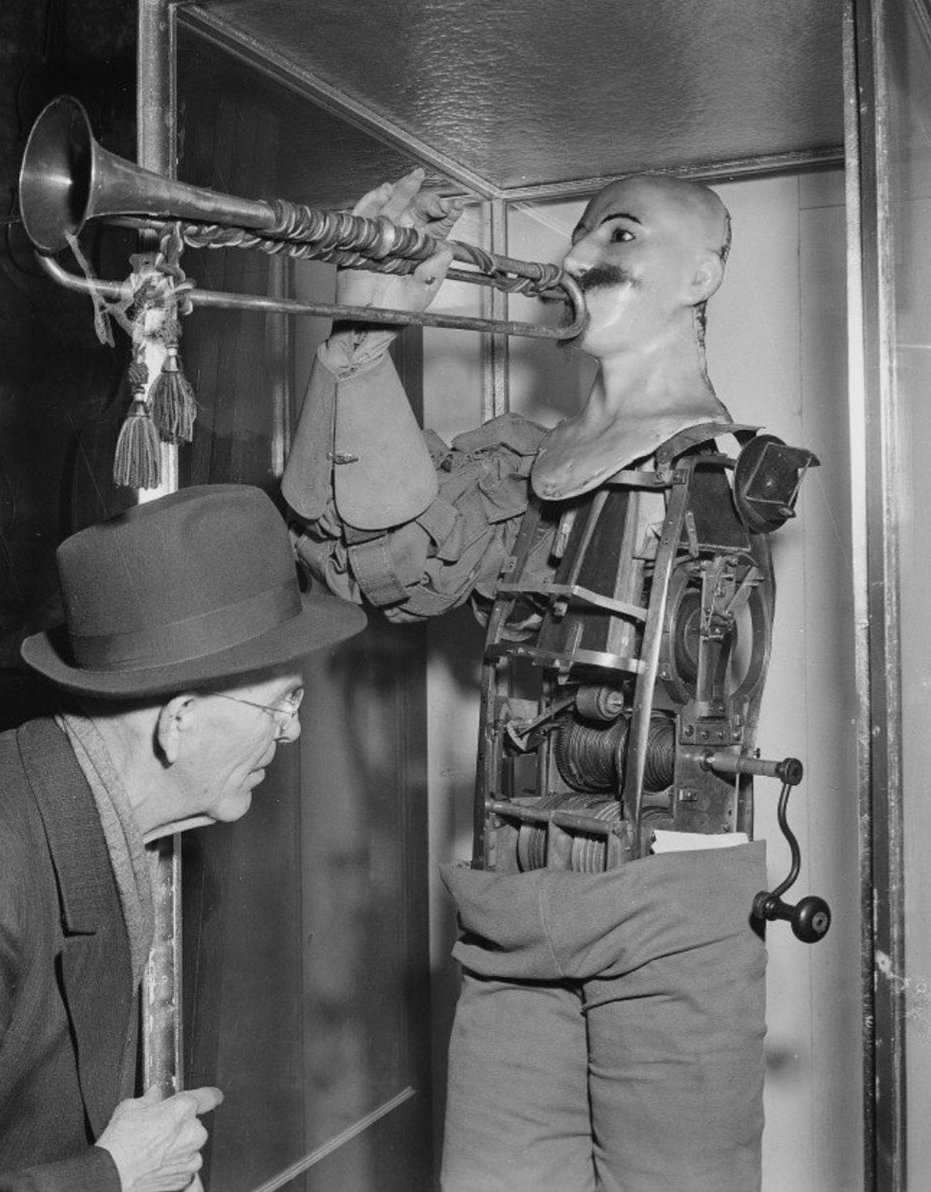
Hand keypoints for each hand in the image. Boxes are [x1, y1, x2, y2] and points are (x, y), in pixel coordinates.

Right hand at [96, 1084, 222, 1191]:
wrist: (110, 1176)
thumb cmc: (119, 1144)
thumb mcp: (130, 1108)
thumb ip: (150, 1098)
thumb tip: (155, 1095)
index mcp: (182, 1109)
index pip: (208, 1096)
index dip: (210, 1095)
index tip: (214, 1097)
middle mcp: (192, 1133)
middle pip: (195, 1124)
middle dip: (181, 1126)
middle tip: (160, 1131)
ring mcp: (190, 1157)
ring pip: (191, 1146)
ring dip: (179, 1147)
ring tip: (154, 1151)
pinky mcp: (185, 1177)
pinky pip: (185, 1165)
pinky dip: (175, 1164)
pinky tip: (156, 1163)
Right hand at [335, 168, 462, 316]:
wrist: (368, 325)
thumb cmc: (395, 312)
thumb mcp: (421, 293)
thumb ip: (434, 273)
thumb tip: (445, 251)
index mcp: (420, 251)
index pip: (436, 227)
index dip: (446, 215)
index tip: (456, 209)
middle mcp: (402, 240)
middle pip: (415, 211)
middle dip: (427, 200)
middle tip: (436, 200)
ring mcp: (381, 237)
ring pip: (392, 206)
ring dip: (402, 191)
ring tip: (413, 180)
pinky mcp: (360, 239)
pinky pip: (364, 214)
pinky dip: (372, 201)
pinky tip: (384, 191)